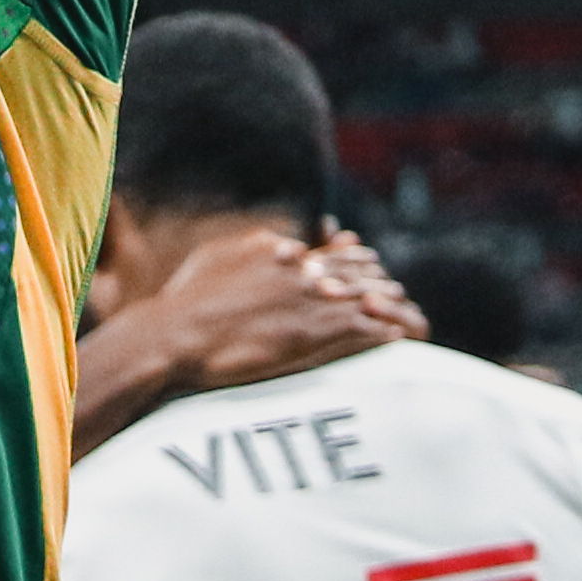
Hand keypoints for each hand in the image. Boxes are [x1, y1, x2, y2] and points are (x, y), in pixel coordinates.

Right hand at [158, 223, 429, 397]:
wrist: (177, 335)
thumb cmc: (185, 299)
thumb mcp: (215, 255)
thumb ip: (252, 245)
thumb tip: (279, 242)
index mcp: (277, 250)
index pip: (327, 250)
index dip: (351, 257)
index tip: (368, 260)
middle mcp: (297, 270)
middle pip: (351, 272)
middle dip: (375, 280)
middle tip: (393, 288)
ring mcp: (304, 302)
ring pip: (360, 299)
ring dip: (384, 305)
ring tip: (404, 312)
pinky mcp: (308, 334)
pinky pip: (357, 331)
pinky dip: (379, 333)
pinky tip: (395, 338)